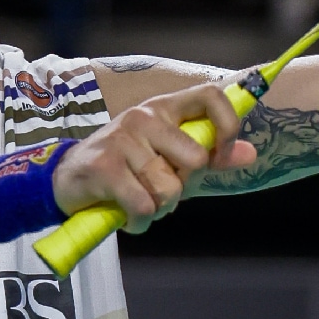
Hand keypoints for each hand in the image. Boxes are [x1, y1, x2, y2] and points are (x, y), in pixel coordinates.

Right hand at [52, 84, 256, 232]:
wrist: (67, 179)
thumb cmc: (126, 168)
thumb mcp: (169, 158)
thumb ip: (209, 155)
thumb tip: (251, 153)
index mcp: (165, 108)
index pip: (211, 96)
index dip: (227, 127)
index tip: (219, 157)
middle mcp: (145, 116)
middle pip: (195, 159)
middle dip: (183, 187)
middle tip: (160, 189)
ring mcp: (123, 138)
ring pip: (168, 189)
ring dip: (158, 208)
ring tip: (138, 201)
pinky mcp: (105, 166)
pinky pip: (143, 205)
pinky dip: (139, 221)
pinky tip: (126, 215)